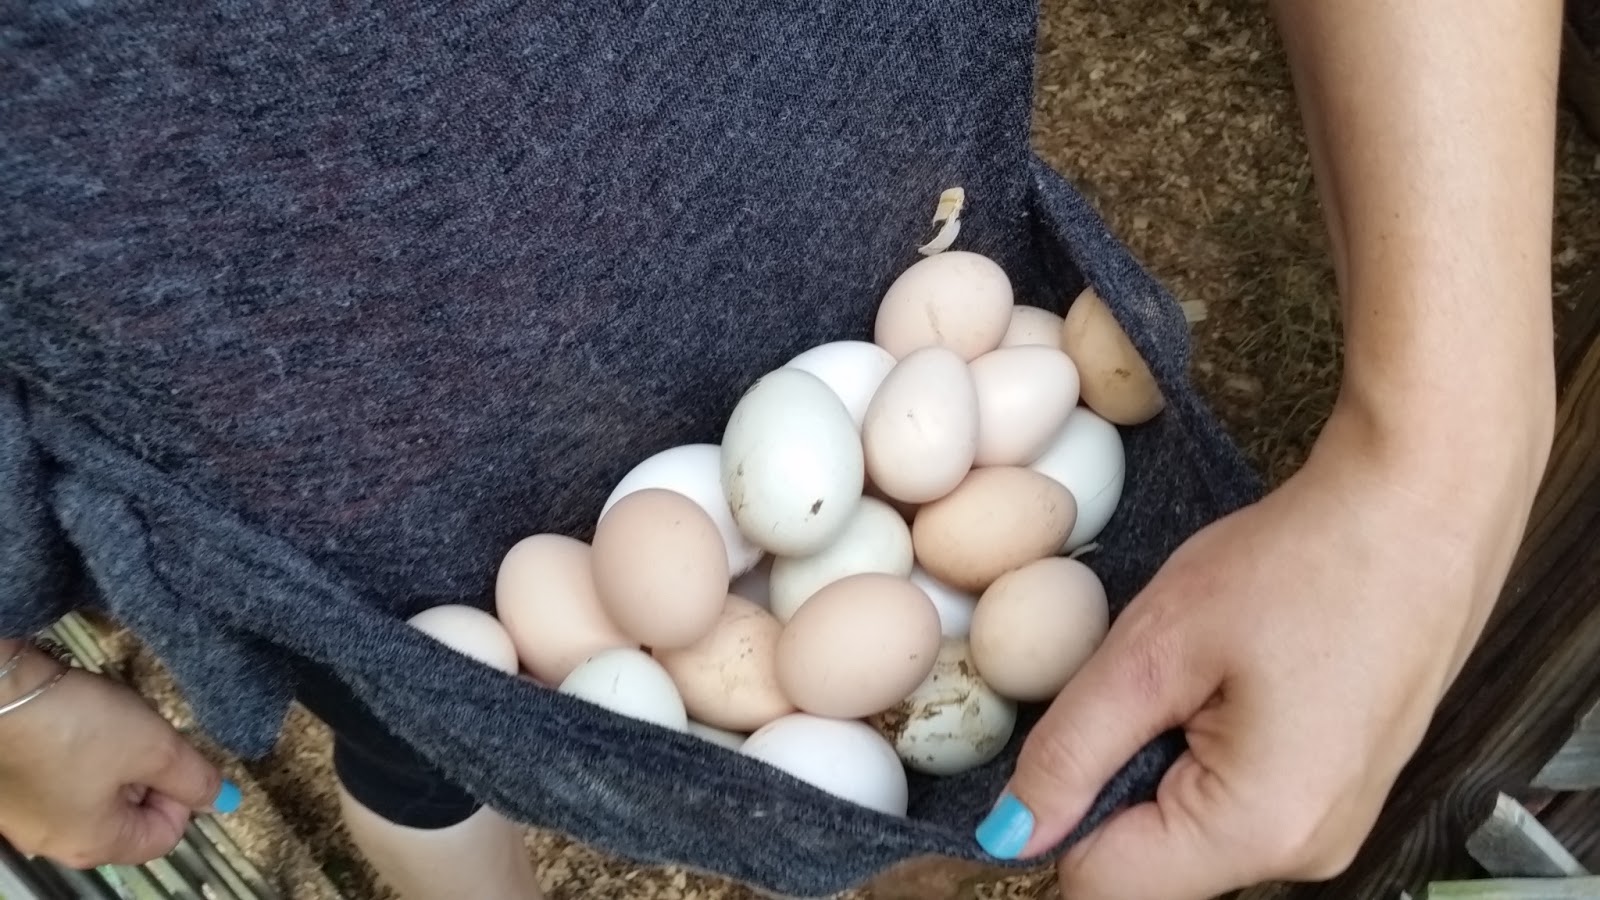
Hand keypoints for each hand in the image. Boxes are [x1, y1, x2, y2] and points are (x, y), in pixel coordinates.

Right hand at [0, 642, 238, 868]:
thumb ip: (193, 778)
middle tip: (142, 736)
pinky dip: (77, 752)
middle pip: (128, 817)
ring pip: (94, 794)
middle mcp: (54, 842)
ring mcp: (25, 816)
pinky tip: (74, 722)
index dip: (181, 797)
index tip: (174, 757)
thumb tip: (221, 801)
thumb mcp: (155, 748)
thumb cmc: (75, 726)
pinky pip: (60, 777)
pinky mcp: (9, 786)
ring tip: (107, 725)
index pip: (164, 837)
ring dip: (114, 760)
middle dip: (146, 775)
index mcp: (94, 845)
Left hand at [974, 407, 1543, 898]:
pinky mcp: (1341, 794)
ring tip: (1196, 672)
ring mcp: (1334, 829)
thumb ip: (1071, 751)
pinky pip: (1238, 804)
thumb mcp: (1154, 649)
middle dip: (1113, 783)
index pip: (1101, 884)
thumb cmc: (1298, 563)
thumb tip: (1010, 833)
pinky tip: (1230, 679)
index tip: (1065, 733)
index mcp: (1259, 831)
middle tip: (1144, 682)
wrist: (1422, 508)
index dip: (1056, 815)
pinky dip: (1206, 753)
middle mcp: (1308, 855)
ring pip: (1190, 832)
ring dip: (1159, 764)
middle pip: (1150, 864)